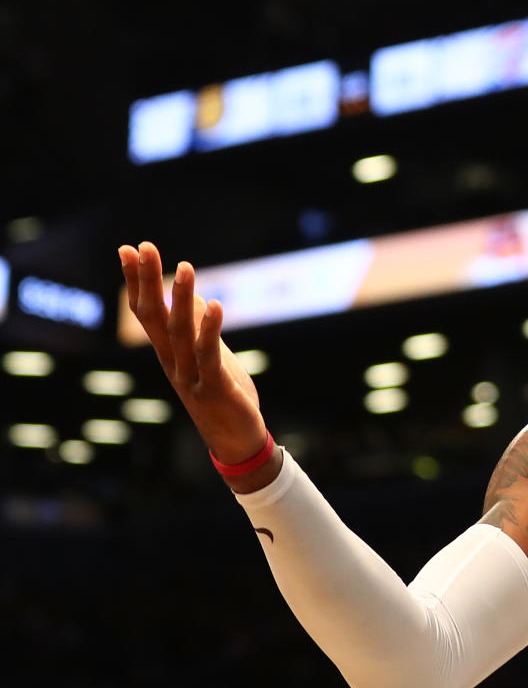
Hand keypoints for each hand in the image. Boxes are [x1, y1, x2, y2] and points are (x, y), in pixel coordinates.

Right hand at [118, 241, 266, 463]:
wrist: (237, 441)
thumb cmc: (223, 396)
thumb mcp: (210, 357)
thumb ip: (199, 329)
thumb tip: (193, 297)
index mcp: (170, 353)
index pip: (147, 311)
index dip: (137, 281)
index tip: (129, 249)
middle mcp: (173, 362)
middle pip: (154, 317)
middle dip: (148, 281)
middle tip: (143, 246)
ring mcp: (190, 376)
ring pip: (180, 333)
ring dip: (181, 298)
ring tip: (184, 266)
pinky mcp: (214, 388)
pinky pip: (208, 355)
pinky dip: (209, 329)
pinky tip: (214, 304)